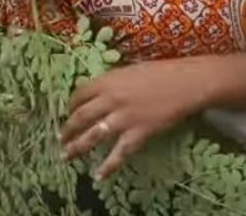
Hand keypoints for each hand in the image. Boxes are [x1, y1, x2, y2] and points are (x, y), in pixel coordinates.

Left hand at [59, 59, 209, 179]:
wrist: (185, 82)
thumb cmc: (159, 72)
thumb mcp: (128, 71)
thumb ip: (111, 83)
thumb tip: (97, 92)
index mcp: (106, 81)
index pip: (79, 95)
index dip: (70, 106)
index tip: (67, 113)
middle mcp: (110, 99)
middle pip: (81, 117)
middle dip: (67, 129)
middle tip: (59, 138)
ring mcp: (124, 117)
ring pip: (93, 135)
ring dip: (77, 146)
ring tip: (66, 155)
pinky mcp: (139, 132)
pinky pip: (120, 152)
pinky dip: (108, 165)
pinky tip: (99, 175)